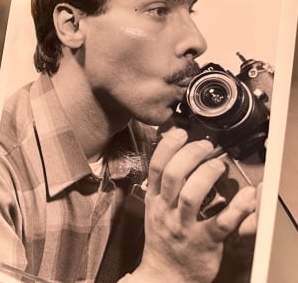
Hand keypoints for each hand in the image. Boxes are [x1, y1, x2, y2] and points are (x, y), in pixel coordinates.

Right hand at [132, 128, 257, 282]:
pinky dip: (236, 208)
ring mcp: (184, 227)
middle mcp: (166, 211)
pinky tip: (247, 196)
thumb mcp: (155, 210)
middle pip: (173, 176)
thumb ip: (163, 186)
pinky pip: (221, 223)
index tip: (181, 133)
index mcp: (155, 200)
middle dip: (190, 155)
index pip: (156, 167)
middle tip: (206, 146)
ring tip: (219, 164)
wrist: (165, 275)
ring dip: (207, 175)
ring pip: (192, 196)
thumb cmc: (164, 239)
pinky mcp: (205, 243)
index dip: (168, 146)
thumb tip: (173, 155)